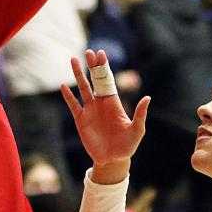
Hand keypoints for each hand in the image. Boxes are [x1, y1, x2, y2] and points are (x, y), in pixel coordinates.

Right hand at [61, 49, 149, 166]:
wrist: (113, 160)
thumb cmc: (127, 145)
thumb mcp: (137, 130)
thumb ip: (140, 114)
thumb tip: (147, 98)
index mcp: (114, 103)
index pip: (108, 81)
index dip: (104, 67)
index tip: (101, 54)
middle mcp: (101, 103)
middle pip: (95, 80)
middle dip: (92, 66)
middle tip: (88, 51)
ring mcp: (90, 110)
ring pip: (82, 88)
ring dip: (78, 75)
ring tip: (72, 60)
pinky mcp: (81, 120)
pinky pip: (73, 105)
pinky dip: (68, 96)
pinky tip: (64, 85)